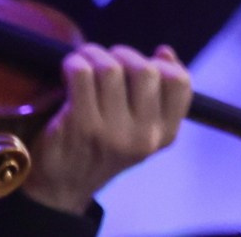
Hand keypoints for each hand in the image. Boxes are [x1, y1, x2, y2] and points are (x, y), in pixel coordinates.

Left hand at [18, 44, 193, 214]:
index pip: (179, 83)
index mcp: (163, 135)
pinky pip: (81, 74)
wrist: (61, 188)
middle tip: (109, 58)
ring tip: (86, 59)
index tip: (146, 62)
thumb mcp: (142, 132)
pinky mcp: (79, 126)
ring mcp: (110, 132)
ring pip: (111, 69)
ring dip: (95, 54)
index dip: (164, 64)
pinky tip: (71, 68)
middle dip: (124, 54)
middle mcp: (142, 137)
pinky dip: (75, 62)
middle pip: (145, 70)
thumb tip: (164, 53)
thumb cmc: (103, 148)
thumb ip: (159, 95)